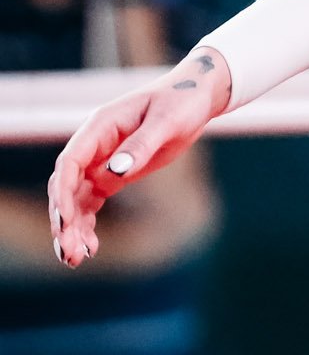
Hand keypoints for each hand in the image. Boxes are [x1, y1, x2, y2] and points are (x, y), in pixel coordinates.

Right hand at [48, 46, 229, 266]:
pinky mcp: (113, 174)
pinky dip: (87, 224)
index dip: (64, 194)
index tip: (65, 222)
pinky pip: (92, 202)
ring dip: (72, 228)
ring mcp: (101, 161)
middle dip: (64, 220)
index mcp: (99, 127)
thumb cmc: (182, 101)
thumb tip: (114, 171)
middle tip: (69, 253)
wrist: (197, 96)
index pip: (70, 164)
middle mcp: (93, 146)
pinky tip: (90, 247)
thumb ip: (140, 145)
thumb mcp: (167, 121)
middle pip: (67, 187)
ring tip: (75, 259)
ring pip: (76, 200)